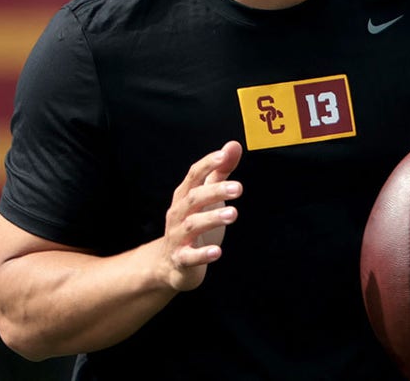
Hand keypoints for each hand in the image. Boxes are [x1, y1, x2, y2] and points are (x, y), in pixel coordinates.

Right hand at [160, 141, 242, 291]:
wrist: (170, 264)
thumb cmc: (193, 223)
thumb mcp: (207, 196)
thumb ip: (220, 172)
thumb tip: (234, 145)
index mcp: (185, 195)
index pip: (193, 175)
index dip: (207, 164)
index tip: (223, 155)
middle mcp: (178, 213)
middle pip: (194, 198)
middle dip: (215, 191)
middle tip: (238, 188)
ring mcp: (178, 236)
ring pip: (192, 224)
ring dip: (212, 218)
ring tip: (233, 214)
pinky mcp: (181, 259)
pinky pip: (189, 257)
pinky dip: (202, 254)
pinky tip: (217, 252)